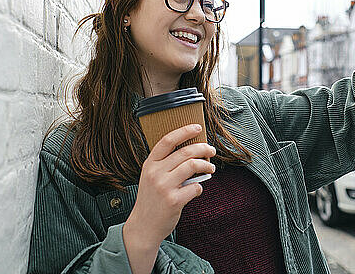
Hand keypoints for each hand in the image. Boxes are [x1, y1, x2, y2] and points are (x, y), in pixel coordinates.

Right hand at [124, 124, 216, 246]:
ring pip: (193, 165)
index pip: (167, 140)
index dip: (184, 131)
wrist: (143, 226)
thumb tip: (193, 150)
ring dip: (207, 166)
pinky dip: (200, 187)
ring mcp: (164, 187)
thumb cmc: (152, 199)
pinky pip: (196, 187)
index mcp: (150, 164)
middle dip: (203, 148)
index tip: (198, 127)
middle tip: (212, 151)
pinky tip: (197, 189)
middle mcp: (155, 173)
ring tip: (211, 168)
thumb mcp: (151, 177)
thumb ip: (165, 164)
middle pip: (185, 152)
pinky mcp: (173, 201)